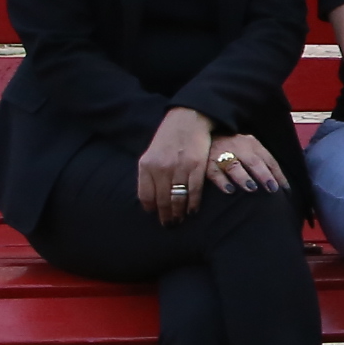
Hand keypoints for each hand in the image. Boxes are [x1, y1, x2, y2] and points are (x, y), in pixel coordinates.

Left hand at [138, 108, 216, 223]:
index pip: (146, 196)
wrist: (187, 119)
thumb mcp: (151, 154)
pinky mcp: (197, 166)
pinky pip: (194, 192)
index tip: (156, 215)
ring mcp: (179, 167)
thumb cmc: (169, 138)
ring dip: (179, 213)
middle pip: (162, 201)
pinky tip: (193, 211)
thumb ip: (149, 175)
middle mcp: (161, 168)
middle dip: (166, 216)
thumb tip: (150, 200)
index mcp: (147, 165)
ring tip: (180, 220)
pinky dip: (193, 204)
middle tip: (170, 225)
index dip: (152, 209)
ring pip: (178, 199)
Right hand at [203, 134, 281, 196]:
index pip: (269, 159)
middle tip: (272, 189)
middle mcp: (238, 146)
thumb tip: (277, 182)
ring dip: (244, 177)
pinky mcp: (206, 162)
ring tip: (252, 188)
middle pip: (253, 161)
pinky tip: (229, 190)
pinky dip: (222, 181)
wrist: (203, 136)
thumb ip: (260, 161)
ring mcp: (221, 153)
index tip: (286, 189)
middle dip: (264, 175)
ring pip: (234, 166)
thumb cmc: (230, 148)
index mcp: (252, 143)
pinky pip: (214, 172)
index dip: (278, 174)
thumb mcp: (247, 149)